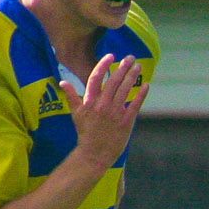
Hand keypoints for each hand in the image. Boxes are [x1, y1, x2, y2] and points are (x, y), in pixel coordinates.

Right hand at [60, 53, 147, 175]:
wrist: (95, 153)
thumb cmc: (85, 132)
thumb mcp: (76, 114)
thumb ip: (71, 96)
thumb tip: (63, 82)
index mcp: (90, 102)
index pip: (96, 78)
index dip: (103, 65)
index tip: (111, 56)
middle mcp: (102, 105)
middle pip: (113, 81)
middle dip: (122, 67)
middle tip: (130, 57)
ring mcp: (115, 113)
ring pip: (125, 90)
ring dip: (132, 77)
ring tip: (138, 66)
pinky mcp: (126, 121)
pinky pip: (135, 104)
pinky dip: (141, 94)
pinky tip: (146, 85)